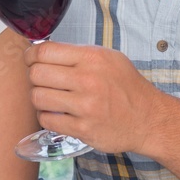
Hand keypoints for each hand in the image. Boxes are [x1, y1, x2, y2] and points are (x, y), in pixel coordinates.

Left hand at [24, 42, 162, 155]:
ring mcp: (85, 106)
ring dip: (39, 98)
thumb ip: (78, 53)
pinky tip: (56, 114)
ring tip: (49, 98)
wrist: (149, 119)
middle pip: (37, 74)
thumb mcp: (108, 58)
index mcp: (92, 58)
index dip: (31, 55)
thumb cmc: (127, 87)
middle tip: (41, 80)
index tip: (30, 59)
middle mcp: (88, 80)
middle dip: (34, 77)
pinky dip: (46, 117)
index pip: (45, 51)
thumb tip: (44, 50)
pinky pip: (47, 120)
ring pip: (38, 98)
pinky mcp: (83, 129)